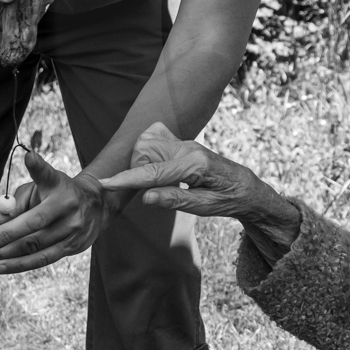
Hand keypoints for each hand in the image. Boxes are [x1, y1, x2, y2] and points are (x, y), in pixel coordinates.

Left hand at [0, 151, 114, 273]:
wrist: (96, 205)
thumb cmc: (59, 191)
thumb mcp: (42, 184)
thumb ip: (19, 200)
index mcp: (60, 189)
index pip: (36, 195)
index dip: (17, 203)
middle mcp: (69, 211)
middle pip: (33, 228)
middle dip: (4, 238)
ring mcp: (73, 231)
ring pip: (36, 248)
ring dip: (7, 257)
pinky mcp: (72, 247)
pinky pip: (43, 259)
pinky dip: (20, 264)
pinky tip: (1, 267)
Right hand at [100, 124, 300, 258]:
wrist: (245, 186)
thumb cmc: (227, 199)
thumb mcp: (204, 207)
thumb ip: (174, 200)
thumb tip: (145, 197)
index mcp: (194, 165)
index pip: (153, 173)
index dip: (127, 179)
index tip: (104, 183)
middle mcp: (187, 148)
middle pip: (144, 153)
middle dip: (137, 172)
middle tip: (153, 191)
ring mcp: (184, 143)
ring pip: (147, 146)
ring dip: (143, 163)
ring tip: (161, 183)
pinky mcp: (182, 144)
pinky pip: (155, 142)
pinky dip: (149, 156)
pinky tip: (160, 169)